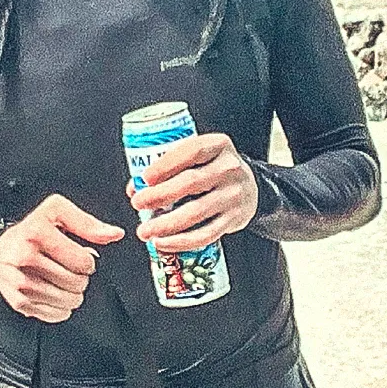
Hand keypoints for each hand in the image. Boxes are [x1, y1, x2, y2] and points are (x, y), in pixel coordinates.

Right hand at [0, 195, 122, 321]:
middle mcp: (25, 257)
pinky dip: (60, 307)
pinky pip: (56, 314)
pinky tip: (52, 292)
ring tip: (61, 280)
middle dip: (80, 277)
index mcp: (37, 233)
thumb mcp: (57, 214)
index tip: (78, 256)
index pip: (82, 261)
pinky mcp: (20, 302)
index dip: (87, 261)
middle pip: (76, 282)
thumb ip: (88, 224)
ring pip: (69, 301)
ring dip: (72, 293)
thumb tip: (114, 234)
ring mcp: (21, 283)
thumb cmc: (31, 232)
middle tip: (69, 269)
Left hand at [127, 132, 258, 252]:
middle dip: (160, 195)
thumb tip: (135, 188)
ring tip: (144, 230)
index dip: (166, 164)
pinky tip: (162, 242)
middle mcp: (229, 168)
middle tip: (138, 203)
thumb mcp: (198, 157)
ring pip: (196, 212)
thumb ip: (169, 166)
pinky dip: (181, 242)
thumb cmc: (212, 169)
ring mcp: (233, 196)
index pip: (192, 151)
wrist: (251, 187)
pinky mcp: (234, 220)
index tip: (145, 177)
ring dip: (166, 224)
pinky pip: (205, 234)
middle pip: (191, 182)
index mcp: (218, 145)